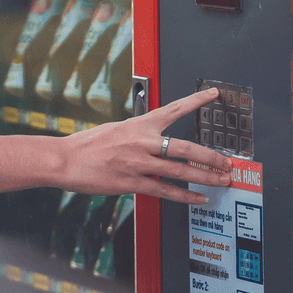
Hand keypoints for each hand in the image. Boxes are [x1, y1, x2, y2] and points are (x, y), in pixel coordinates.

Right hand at [60, 87, 232, 203]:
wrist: (65, 159)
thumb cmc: (88, 144)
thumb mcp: (115, 130)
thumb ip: (138, 135)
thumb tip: (157, 142)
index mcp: (138, 124)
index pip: (172, 108)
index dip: (196, 100)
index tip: (213, 94)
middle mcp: (141, 141)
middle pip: (186, 147)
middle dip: (212, 156)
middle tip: (228, 162)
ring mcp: (138, 163)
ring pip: (180, 171)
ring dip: (206, 177)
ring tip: (222, 181)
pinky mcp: (132, 182)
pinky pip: (165, 191)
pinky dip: (185, 195)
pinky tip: (198, 198)